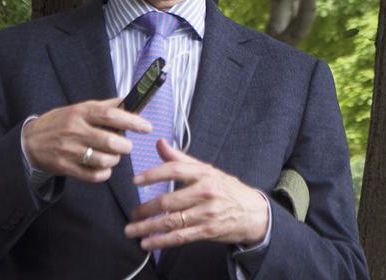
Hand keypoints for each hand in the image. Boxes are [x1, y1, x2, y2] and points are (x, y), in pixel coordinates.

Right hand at [22, 97, 151, 182]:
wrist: (30, 141)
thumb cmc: (60, 122)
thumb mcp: (79, 108)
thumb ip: (104, 106)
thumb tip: (129, 101)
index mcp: (81, 112)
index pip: (111, 115)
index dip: (132, 121)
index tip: (147, 127)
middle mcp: (75, 130)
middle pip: (110, 141)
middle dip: (125, 146)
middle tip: (126, 146)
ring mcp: (70, 150)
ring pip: (103, 160)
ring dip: (114, 160)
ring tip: (112, 156)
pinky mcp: (66, 167)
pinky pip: (93, 176)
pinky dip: (104, 174)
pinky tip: (103, 168)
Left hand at [124, 140, 268, 249]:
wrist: (254, 213)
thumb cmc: (227, 189)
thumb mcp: (206, 170)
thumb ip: (180, 158)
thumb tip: (159, 143)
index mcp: (203, 173)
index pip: (174, 170)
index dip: (153, 174)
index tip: (135, 180)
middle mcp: (205, 192)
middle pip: (168, 200)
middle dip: (145, 208)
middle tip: (131, 213)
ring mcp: (207, 213)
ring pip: (171, 220)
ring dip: (148, 227)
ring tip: (132, 230)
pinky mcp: (208, 230)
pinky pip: (180, 237)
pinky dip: (162, 241)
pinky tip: (148, 242)